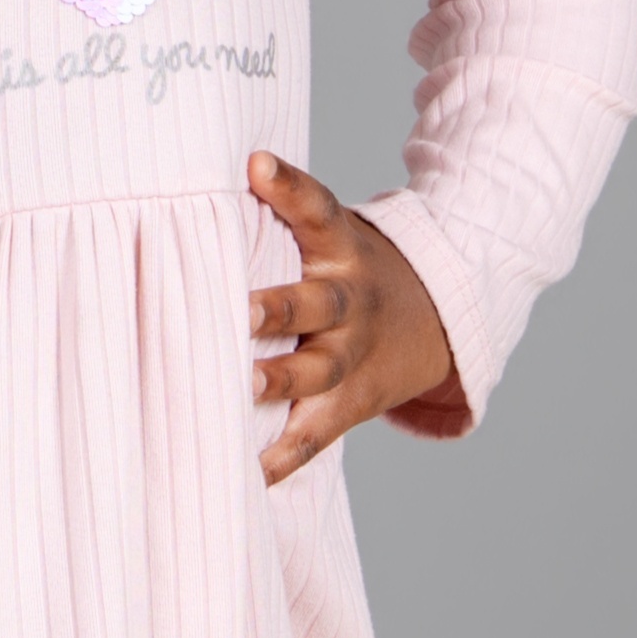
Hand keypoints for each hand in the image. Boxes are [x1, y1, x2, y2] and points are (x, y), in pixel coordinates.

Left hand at [246, 150, 458, 485]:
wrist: (435, 317)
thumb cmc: (350, 270)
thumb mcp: (334, 233)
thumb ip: (281, 214)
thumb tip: (201, 177)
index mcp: (342, 249)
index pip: (318, 208)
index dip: (289, 186)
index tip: (258, 164)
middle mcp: (350, 302)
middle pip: (317, 302)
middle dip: (278, 307)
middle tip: (240, 309)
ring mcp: (353, 356)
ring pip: (318, 371)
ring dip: (280, 381)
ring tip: (243, 389)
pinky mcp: (351, 403)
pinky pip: (316, 434)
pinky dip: (283, 456)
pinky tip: (248, 473)